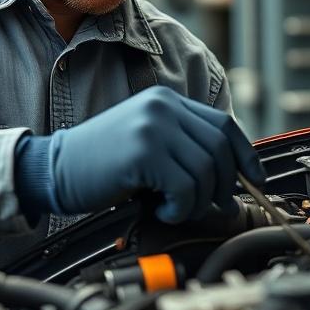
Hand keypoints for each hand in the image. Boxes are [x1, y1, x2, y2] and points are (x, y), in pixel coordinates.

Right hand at [46, 85, 264, 222]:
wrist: (54, 169)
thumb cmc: (101, 164)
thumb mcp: (147, 143)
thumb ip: (184, 148)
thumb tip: (231, 182)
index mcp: (166, 100)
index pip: (224, 125)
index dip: (246, 156)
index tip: (255, 180)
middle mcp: (163, 107)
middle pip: (220, 148)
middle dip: (223, 185)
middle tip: (212, 207)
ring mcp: (153, 127)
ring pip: (206, 171)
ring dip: (197, 201)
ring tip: (175, 207)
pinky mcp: (144, 152)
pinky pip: (185, 187)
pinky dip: (180, 208)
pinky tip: (162, 209)